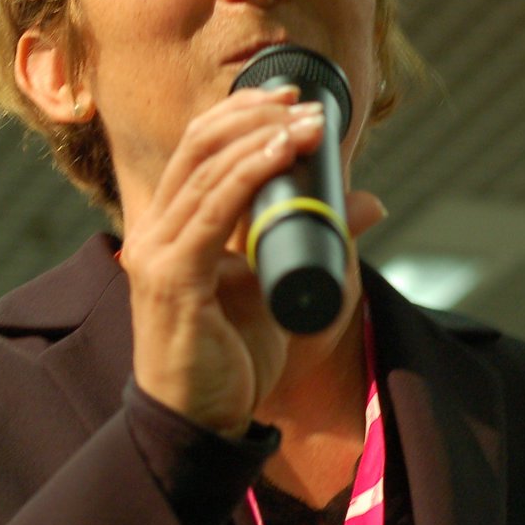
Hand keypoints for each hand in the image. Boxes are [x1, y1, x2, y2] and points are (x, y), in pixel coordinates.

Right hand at [121, 85, 386, 436]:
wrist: (206, 425)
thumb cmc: (233, 360)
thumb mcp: (280, 286)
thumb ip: (315, 241)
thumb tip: (370, 202)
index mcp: (171, 226)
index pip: (199, 147)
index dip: (242, 113)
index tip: (293, 99)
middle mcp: (154, 230)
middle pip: (199, 146)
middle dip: (255, 115)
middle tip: (306, 106)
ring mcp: (156, 253)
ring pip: (207, 171)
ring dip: (263, 139)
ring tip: (309, 126)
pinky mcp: (171, 279)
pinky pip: (211, 212)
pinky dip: (248, 175)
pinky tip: (280, 153)